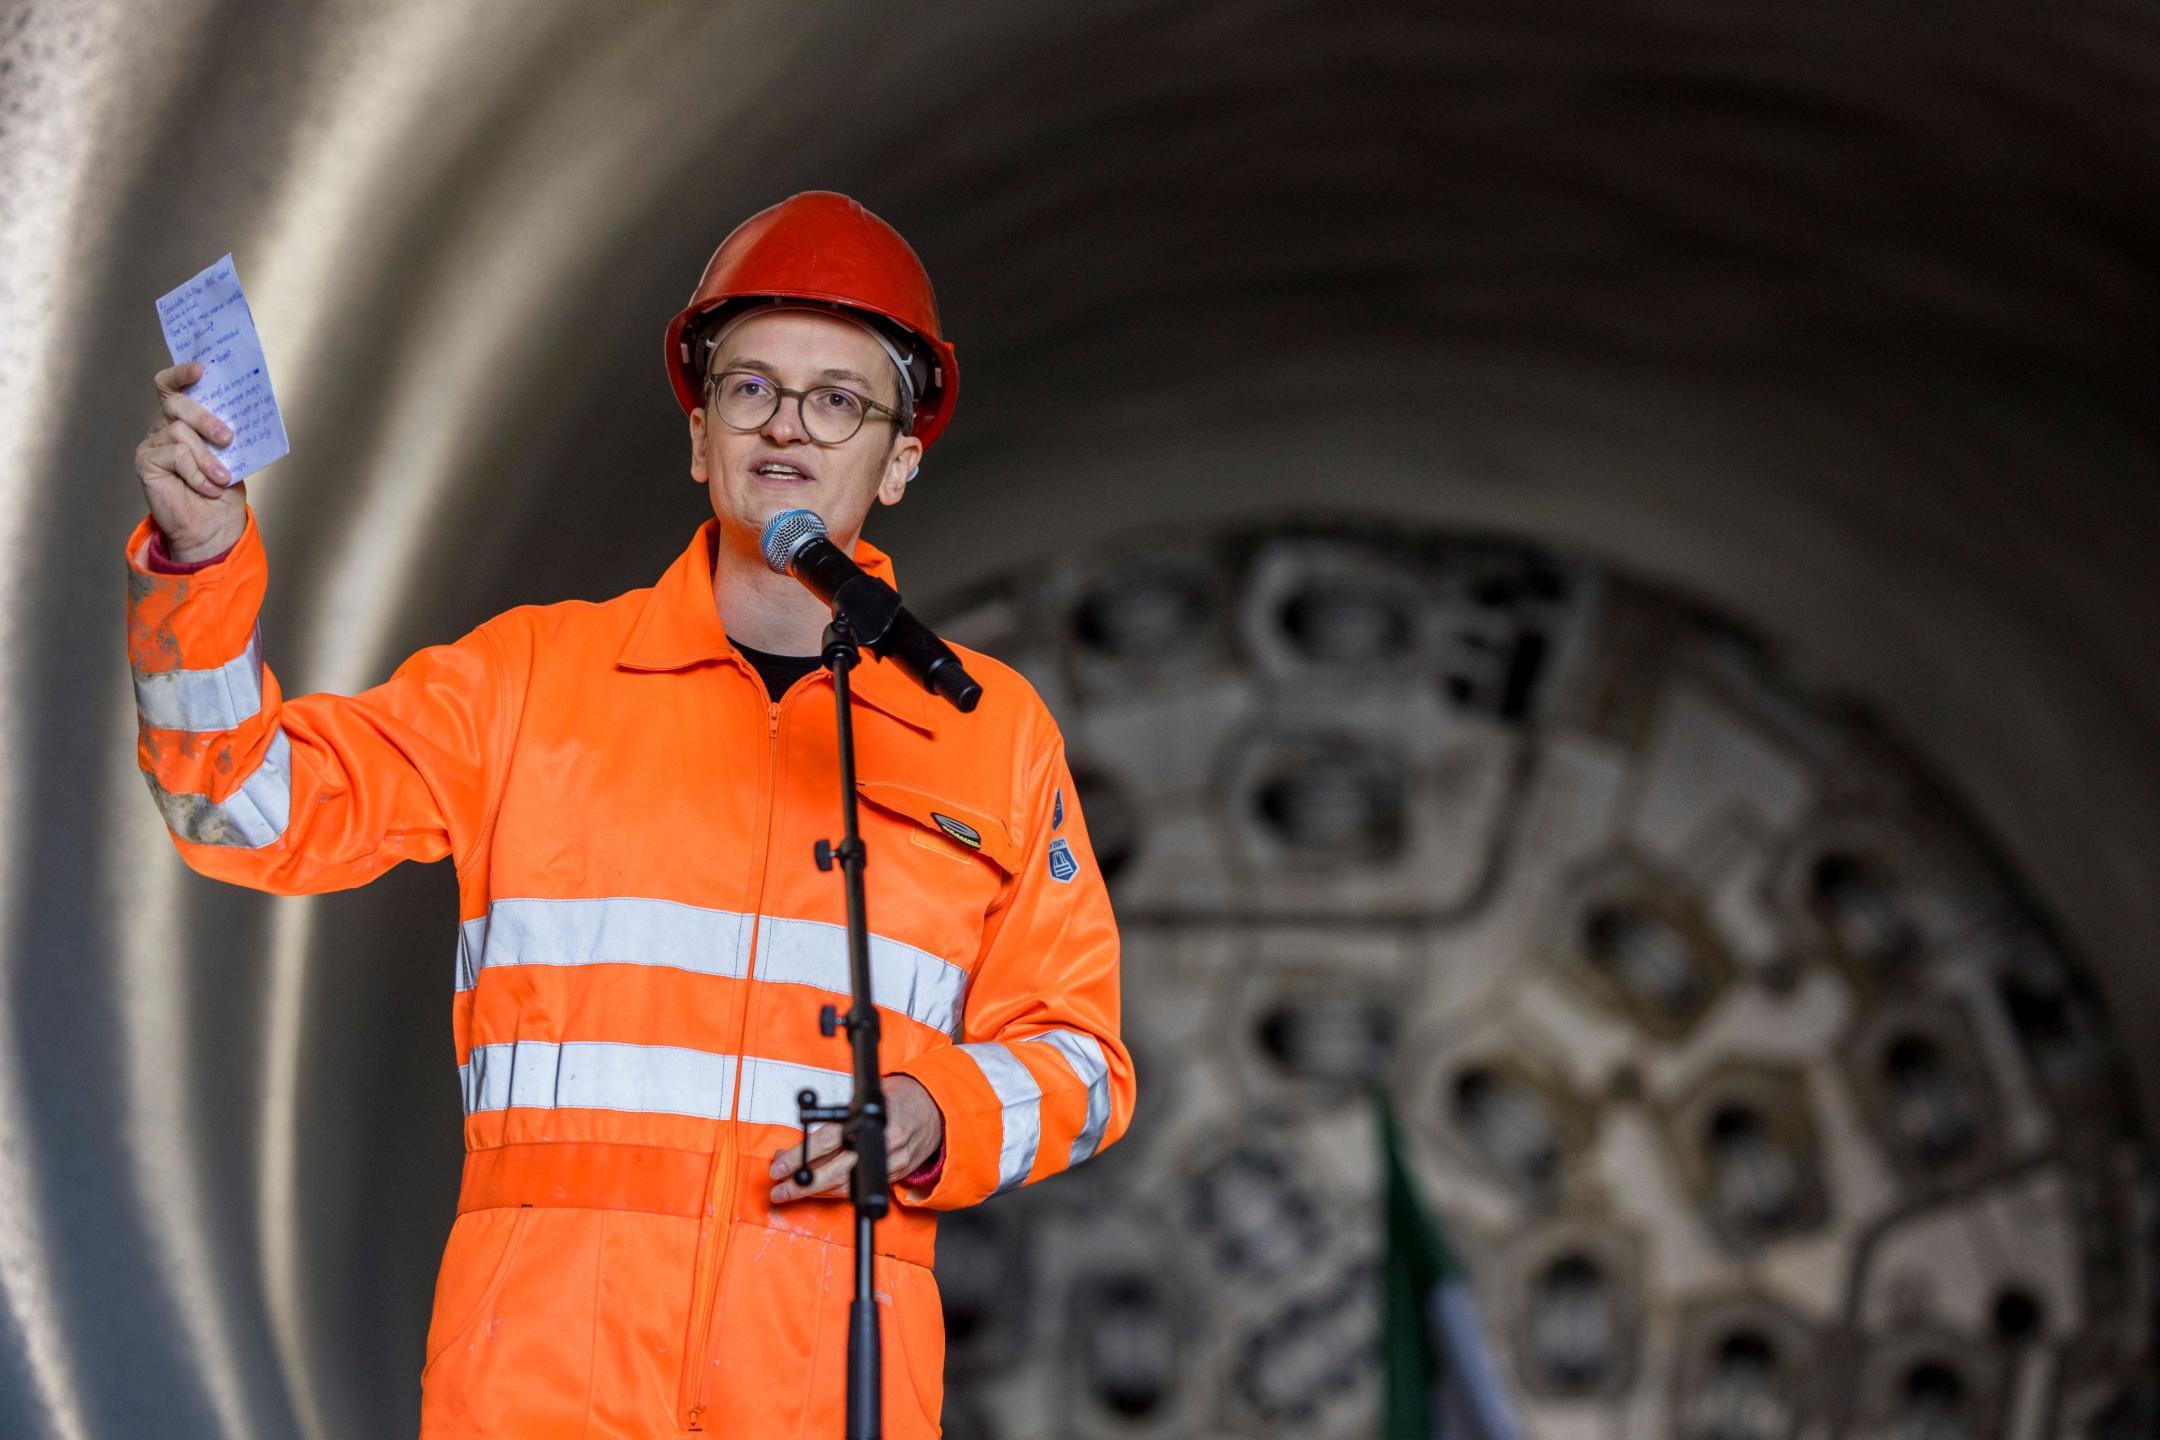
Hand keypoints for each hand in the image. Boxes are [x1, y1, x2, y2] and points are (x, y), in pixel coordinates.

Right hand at [136, 361, 246, 561]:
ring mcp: (152, 443)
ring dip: (206, 457)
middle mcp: (164, 426)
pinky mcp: (146, 462)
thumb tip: (243, 408)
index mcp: (184, 419)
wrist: (214, 524)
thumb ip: (228, 431)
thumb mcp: (232, 454)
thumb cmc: (222, 488)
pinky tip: (207, 487)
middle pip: (176, 405)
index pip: (172, 387)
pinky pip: (174, 456)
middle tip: (226, 438)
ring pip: (179, 433)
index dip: (181, 373)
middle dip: (205, 418)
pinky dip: (196, 472)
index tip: (200, 369)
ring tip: (222, 477)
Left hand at [768, 1074, 943, 1203]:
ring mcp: (891, 1164)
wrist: (936, 1110)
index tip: (778, 1165)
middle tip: (778, 1190)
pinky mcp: (895, 1176)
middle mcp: (882, 1145)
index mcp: (872, 1118)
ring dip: (814, 1192)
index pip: (828, 1140)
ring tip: (789, 1193)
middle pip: (835, 1172)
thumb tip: (800, 1140)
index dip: (800, 1155)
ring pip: (846, 1186)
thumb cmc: (898, 1097)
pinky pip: (860, 1189)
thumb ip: (838, 1116)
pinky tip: (817, 1191)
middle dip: (802, 1184)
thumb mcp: (866, 1095)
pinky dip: (835, 1192)